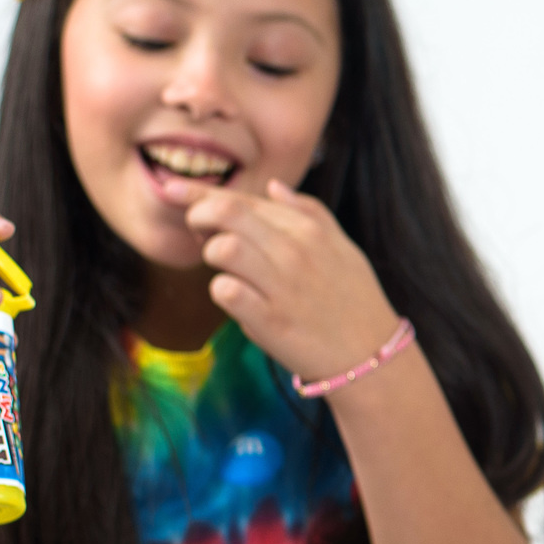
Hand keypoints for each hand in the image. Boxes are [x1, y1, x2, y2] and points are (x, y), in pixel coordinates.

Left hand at [163, 175, 397, 379]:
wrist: (371, 356)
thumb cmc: (355, 300)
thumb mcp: (343, 247)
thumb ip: (309, 212)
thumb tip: (273, 187)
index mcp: (308, 230)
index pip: (243, 199)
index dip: (199, 192)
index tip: (171, 191)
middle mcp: (294, 251)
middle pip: (225, 213)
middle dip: (199, 217)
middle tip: (200, 234)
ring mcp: (282, 286)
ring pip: (222, 249)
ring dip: (212, 256)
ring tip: (227, 268)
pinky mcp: (270, 321)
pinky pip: (226, 292)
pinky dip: (222, 291)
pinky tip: (237, 297)